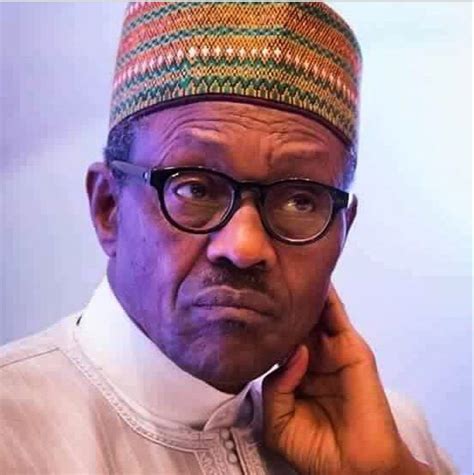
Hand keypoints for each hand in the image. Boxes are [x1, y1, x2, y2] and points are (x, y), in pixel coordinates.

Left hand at [262, 284, 431, 474]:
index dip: (265, 321)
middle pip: (296, 320)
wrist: (353, 469)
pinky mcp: (352, 350)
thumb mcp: (278, 420)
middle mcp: (313, 358)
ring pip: (316, 313)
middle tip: (265, 275)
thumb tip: (290, 355)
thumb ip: (274, 386)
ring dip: (304, 292)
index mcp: (295, 373)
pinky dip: (328, 297)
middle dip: (283, 300)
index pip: (278, 339)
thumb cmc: (315, 449)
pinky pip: (337, 317)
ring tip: (286, 264)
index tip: (247, 300)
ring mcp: (333, 351)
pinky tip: (315, 279)